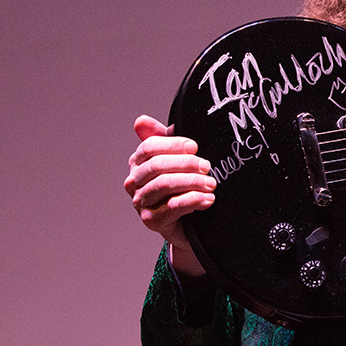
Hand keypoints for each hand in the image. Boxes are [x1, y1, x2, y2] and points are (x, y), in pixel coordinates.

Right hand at [124, 115, 215, 273]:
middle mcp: (134, 182)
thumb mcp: (176, 159)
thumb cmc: (182, 186)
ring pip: (164, 185)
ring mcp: (141, 202)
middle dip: (185, 164)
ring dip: (192, 182)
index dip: (173, 144)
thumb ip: (164, 138)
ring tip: (211, 183)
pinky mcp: (152, 221)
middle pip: (157, 166)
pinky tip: (208, 199)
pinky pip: (171, 207)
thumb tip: (141, 121)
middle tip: (208, 166)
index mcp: (138, 163)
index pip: (149, 147)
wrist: (189, 224)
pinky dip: (192, 200)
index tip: (195, 147)